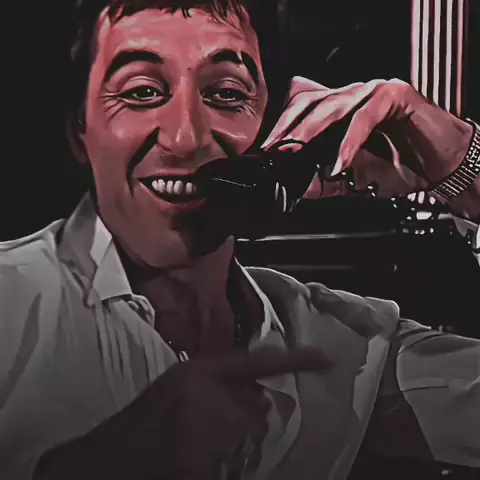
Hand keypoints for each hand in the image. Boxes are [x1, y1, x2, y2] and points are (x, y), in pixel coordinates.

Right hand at [34, 346, 329, 479]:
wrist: (107, 459)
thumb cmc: (145, 422)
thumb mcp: (181, 387)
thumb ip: (220, 384)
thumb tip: (261, 398)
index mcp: (199, 371)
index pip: (256, 360)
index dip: (294, 359)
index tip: (326, 359)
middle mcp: (204, 391)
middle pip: (257, 416)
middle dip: (243, 428)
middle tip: (209, 434)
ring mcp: (202, 427)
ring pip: (247, 445)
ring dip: (232, 452)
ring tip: (197, 449)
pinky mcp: (198, 463)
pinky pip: (233, 468)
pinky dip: (222, 470)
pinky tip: (194, 463)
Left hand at [262, 77, 472, 198]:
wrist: (441, 167)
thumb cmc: (399, 167)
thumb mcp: (351, 180)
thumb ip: (323, 181)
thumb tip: (295, 189)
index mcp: (339, 111)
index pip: (301, 107)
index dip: (281, 126)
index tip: (265, 150)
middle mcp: (353, 96)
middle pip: (309, 101)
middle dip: (286, 126)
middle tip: (271, 149)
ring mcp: (372, 91)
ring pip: (333, 105)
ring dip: (309, 130)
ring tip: (291, 151)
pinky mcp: (395, 94)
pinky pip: (364, 116)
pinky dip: (349, 142)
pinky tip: (339, 163)